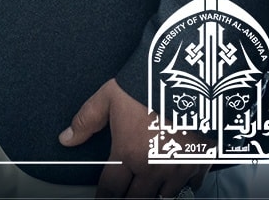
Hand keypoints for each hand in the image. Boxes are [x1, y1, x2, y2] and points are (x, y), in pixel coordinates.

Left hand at [60, 77, 209, 197]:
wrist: (193, 80)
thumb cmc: (149, 85)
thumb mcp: (108, 97)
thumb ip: (86, 121)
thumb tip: (66, 138)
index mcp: (129, 154)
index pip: (111, 189)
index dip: (103, 197)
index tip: (101, 198)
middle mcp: (154, 168)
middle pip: (138, 199)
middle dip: (128, 199)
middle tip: (124, 194)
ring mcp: (180, 168)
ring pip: (165, 197)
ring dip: (154, 194)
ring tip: (147, 189)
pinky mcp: (202, 163)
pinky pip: (192, 186)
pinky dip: (183, 186)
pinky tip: (177, 180)